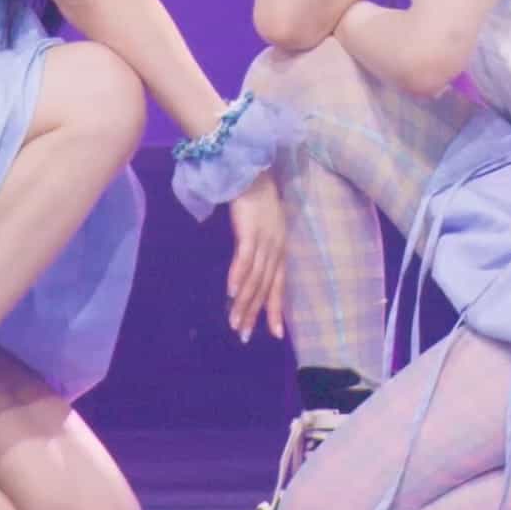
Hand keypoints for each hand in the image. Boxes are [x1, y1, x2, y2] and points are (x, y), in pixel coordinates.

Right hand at [226, 170, 285, 340]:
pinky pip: (244, 259)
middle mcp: (275, 247)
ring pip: (255, 278)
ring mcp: (264, 240)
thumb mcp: (261, 228)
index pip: (279, 284)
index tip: (276, 334)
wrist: (251, 172)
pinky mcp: (250, 231)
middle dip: (255, 313)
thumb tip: (247, 270)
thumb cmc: (255, 198)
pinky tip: (231, 293)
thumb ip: (256, 248)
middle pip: (265, 286)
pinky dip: (238, 277)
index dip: (276, 309)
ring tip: (234, 323)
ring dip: (244, 303)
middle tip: (244, 337)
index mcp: (279, 248)